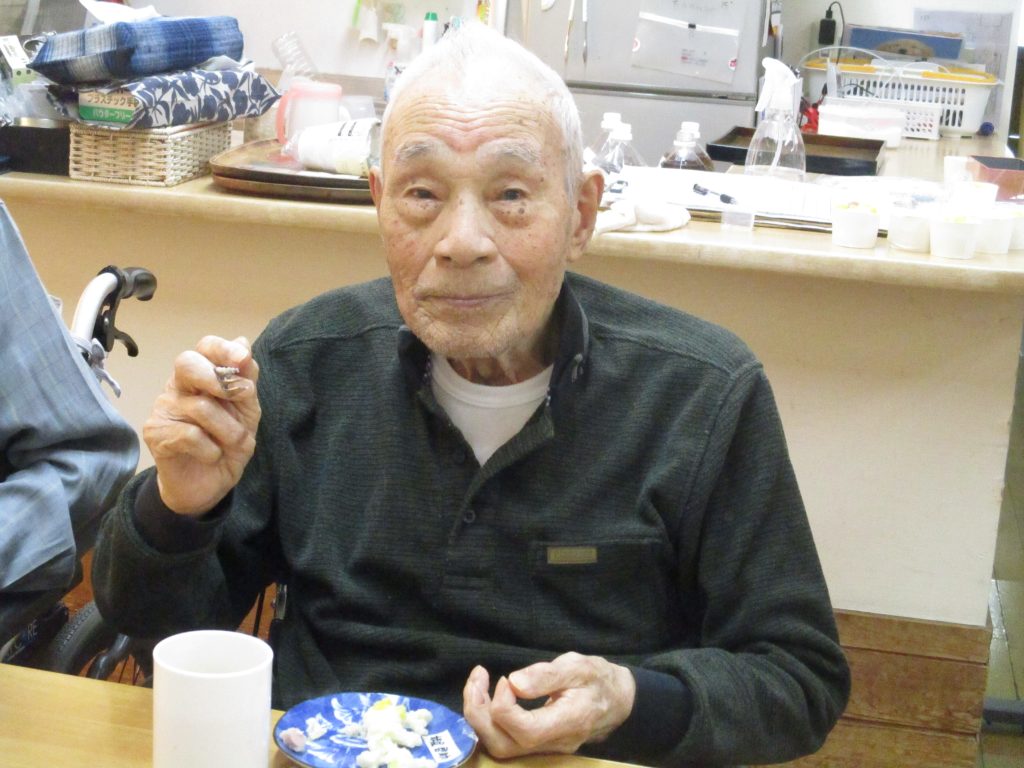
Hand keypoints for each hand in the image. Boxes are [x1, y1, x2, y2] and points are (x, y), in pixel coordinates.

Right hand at [143, 336, 260, 515]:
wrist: (209, 484)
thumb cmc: (227, 443)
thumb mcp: (246, 411)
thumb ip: (246, 379)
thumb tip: (243, 341)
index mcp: (202, 376)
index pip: (204, 347)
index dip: (223, 348)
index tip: (243, 358)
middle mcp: (178, 387)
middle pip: (187, 363)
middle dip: (218, 379)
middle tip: (242, 396)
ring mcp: (163, 408)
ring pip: (200, 407)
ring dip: (230, 429)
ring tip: (233, 444)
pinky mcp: (155, 433)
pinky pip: (190, 435)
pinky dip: (212, 449)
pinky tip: (212, 455)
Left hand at [462, 652, 635, 758]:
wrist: (618, 701)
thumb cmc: (599, 679)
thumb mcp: (578, 666)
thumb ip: (547, 675)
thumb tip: (514, 682)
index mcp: (568, 722)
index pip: (525, 730)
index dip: (504, 705)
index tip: (506, 679)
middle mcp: (554, 743)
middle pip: (504, 746)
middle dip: (479, 713)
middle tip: (477, 679)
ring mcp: (545, 748)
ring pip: (501, 746)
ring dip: (480, 716)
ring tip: (477, 684)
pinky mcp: (538, 744)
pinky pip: (506, 740)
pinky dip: (489, 719)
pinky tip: (488, 696)